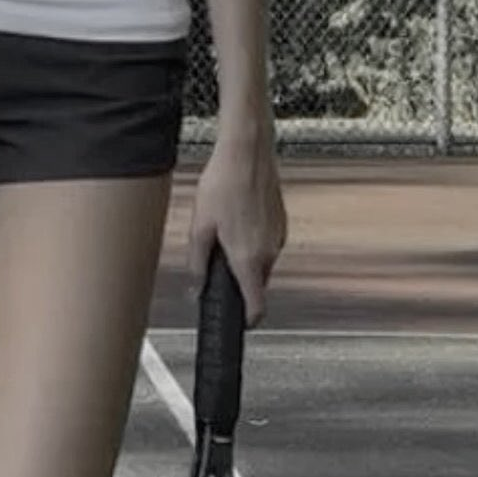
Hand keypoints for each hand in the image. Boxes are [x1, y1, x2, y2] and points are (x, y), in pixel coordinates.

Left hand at [185, 130, 286, 326]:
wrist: (247, 151)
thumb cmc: (223, 184)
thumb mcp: (200, 227)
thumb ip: (197, 263)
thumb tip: (196, 289)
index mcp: (248, 259)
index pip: (256, 306)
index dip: (247, 321)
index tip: (238, 325)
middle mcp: (269, 252)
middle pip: (254, 283)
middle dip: (235, 279)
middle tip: (214, 257)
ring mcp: (278, 237)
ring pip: (259, 263)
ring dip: (242, 257)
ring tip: (223, 229)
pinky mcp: (281, 223)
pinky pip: (266, 244)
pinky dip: (251, 241)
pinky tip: (236, 218)